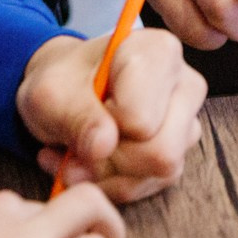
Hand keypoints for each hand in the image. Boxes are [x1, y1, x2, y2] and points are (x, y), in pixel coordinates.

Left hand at [17, 30, 206, 201]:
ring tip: (80, 154)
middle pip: (160, 152)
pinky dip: (116, 184)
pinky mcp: (181, 152)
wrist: (66, 92)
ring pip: (160, 173)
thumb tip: (103, 146)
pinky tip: (94, 163)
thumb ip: (74, 116)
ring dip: (110, 175)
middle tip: (77, 145)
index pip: (139, 119)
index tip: (85, 106)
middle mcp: (185, 84)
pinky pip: (153, 185)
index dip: (104, 125)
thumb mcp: (51, 94)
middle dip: (110, 160)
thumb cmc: (62, 84)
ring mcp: (187, 121)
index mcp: (158, 52)